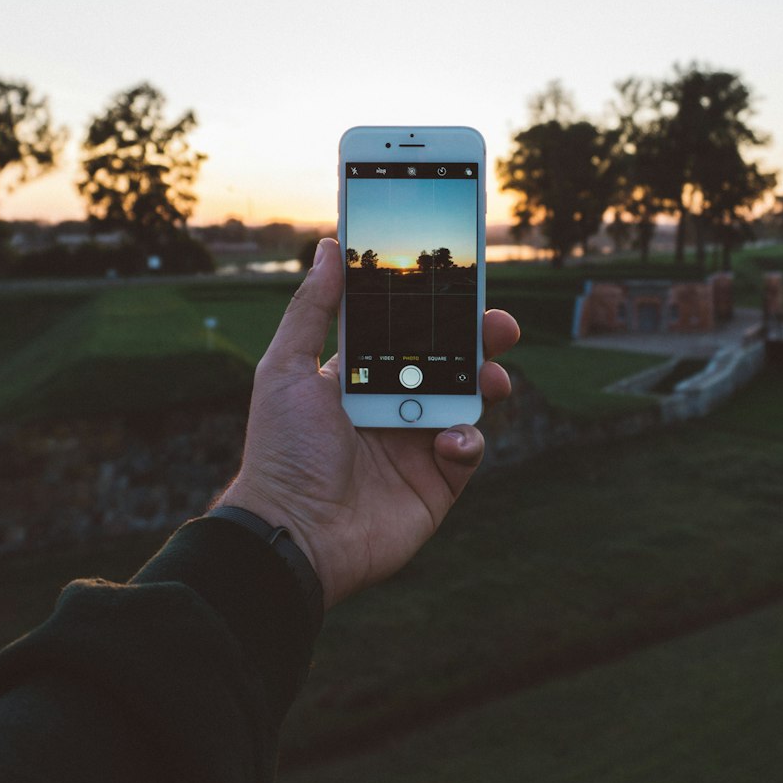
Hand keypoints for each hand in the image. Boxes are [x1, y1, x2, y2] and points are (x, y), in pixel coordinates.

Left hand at [217, 237, 519, 608]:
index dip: (435, 310)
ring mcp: (415, 445)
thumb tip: (329, 247)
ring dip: (485, 382)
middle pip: (448, 362)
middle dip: (478, 340)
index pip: (405, 333)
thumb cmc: (282, 452)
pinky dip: (467, 440)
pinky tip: (449, 440)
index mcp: (358, 377)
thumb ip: (312, 309)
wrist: (294, 535)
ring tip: (490, 377)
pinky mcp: (436, 484)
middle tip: (499, 324)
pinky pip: (467, 451)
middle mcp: (390, 407)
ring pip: (466, 402)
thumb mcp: (287, 370)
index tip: (462, 284)